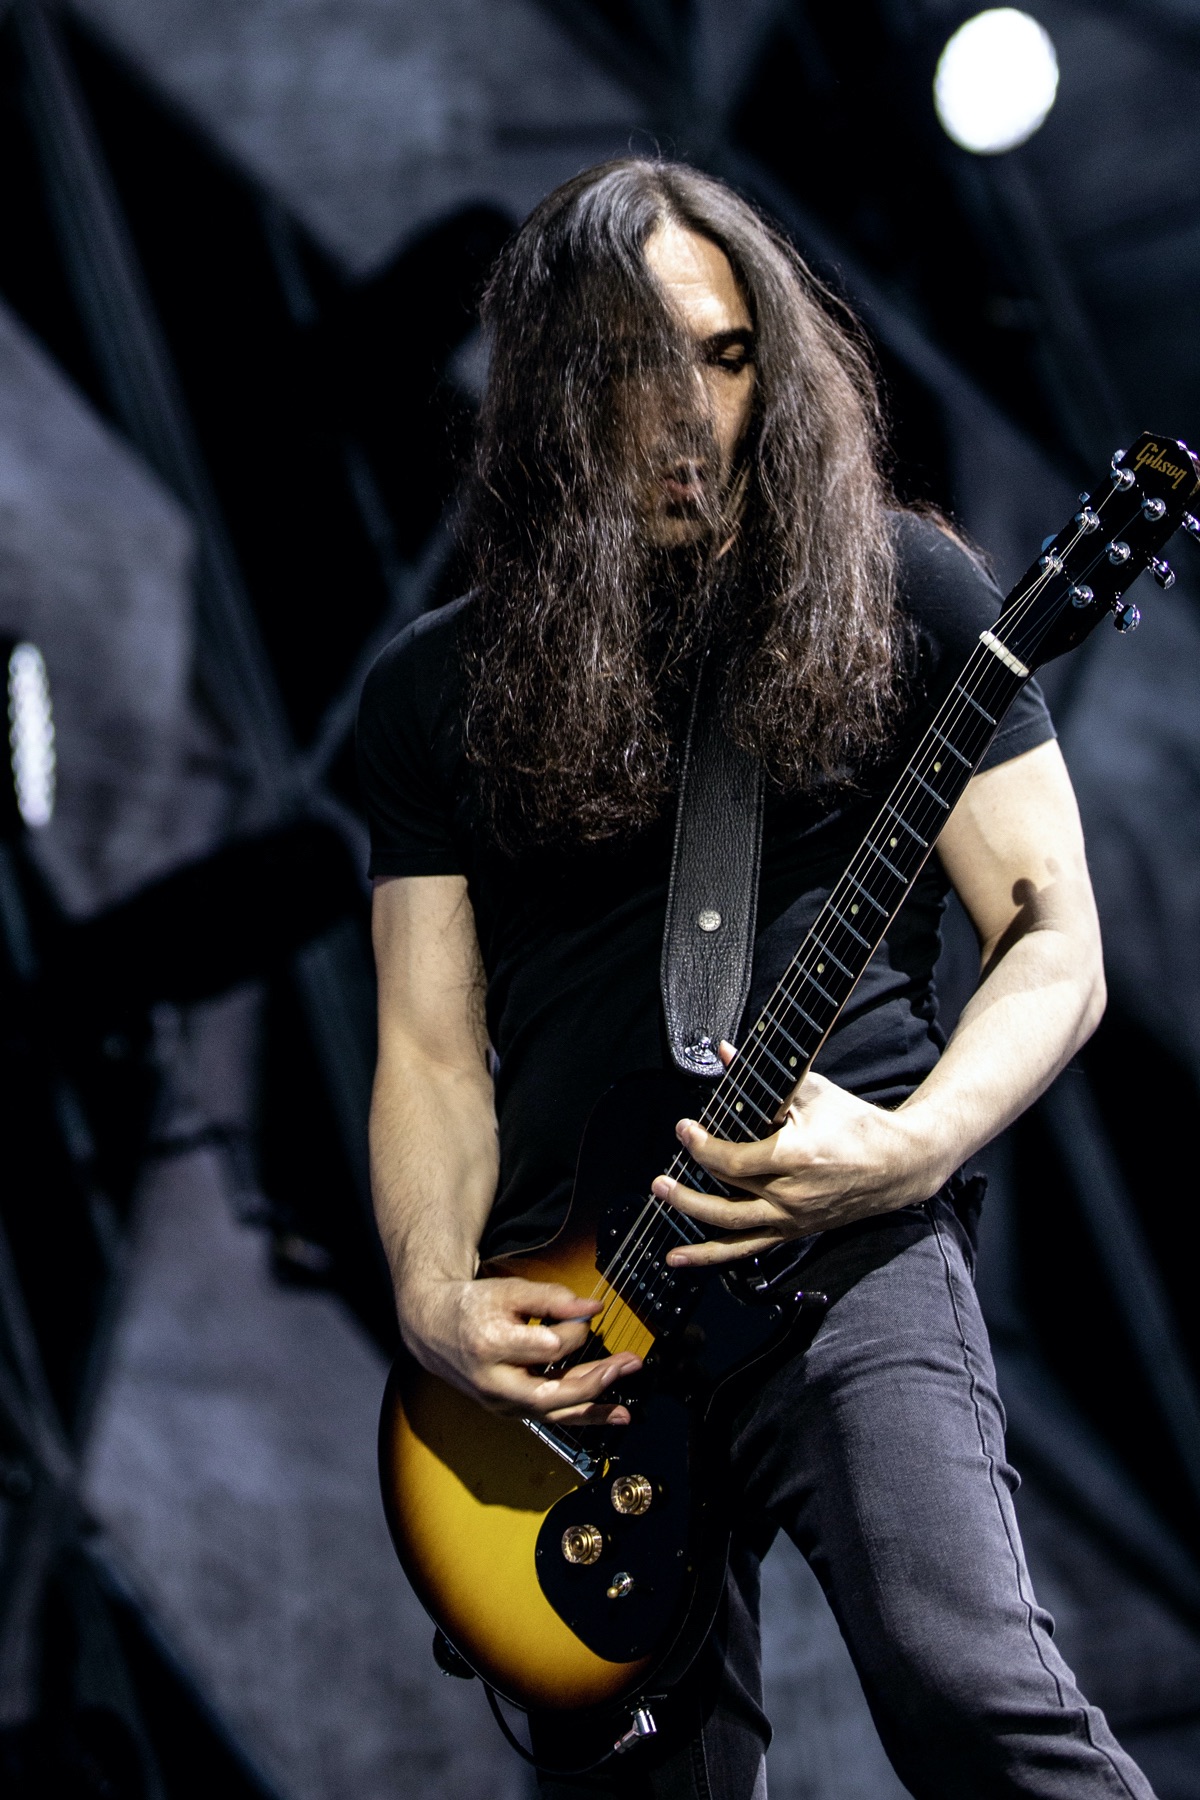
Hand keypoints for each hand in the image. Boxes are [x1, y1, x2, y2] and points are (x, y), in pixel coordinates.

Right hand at [398, 1275, 641, 1423]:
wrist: (434, 1329)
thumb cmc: (474, 1306)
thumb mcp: (509, 1291)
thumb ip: (552, 1298)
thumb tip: (593, 1308)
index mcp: (490, 1345)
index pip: (547, 1347)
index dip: (573, 1330)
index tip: (583, 1315)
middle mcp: (492, 1382)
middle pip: (550, 1392)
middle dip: (593, 1381)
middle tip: (626, 1365)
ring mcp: (499, 1402)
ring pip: (552, 1412)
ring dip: (593, 1408)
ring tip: (627, 1409)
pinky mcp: (508, 1410)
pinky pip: (549, 1418)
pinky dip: (581, 1416)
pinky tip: (611, 1414)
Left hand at [651, 1055, 949, 1268]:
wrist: (899, 1164)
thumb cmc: (856, 1123)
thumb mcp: (813, 1091)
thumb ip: (764, 1075)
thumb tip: (724, 1050)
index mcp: (797, 1158)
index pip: (735, 1161)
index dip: (703, 1146)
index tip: (684, 1129)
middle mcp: (792, 1195)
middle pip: (727, 1196)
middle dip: (687, 1189)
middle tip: (659, 1180)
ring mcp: (794, 1218)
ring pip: (733, 1231)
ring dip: (693, 1225)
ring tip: (663, 1211)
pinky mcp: (796, 1231)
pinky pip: (748, 1248)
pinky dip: (712, 1256)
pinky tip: (682, 1258)